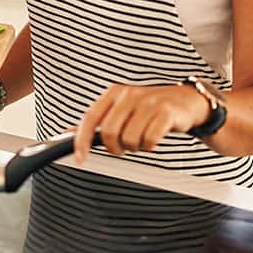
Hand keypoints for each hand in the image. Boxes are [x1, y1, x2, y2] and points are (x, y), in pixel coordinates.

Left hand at [73, 84, 209, 162]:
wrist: (186, 101)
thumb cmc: (149, 108)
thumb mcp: (120, 109)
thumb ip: (96, 122)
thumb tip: (65, 133)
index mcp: (113, 93)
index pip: (90, 118)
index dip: (82, 140)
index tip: (80, 158)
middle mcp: (128, 95)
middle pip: (109, 133)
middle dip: (115, 147)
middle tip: (123, 148)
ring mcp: (148, 102)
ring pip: (129, 139)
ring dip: (135, 147)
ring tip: (142, 139)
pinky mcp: (165, 112)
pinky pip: (149, 140)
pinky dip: (150, 146)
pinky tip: (154, 138)